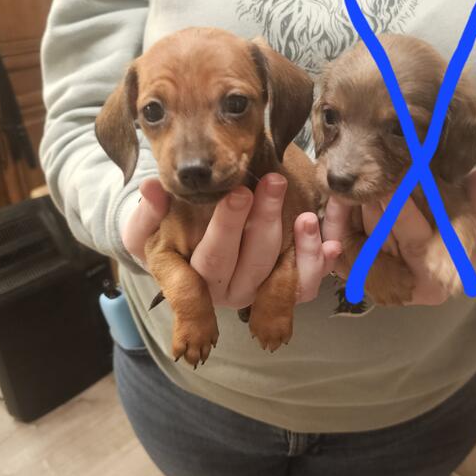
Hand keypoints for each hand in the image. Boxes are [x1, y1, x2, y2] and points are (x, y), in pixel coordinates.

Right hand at [122, 174, 341, 308]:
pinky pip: (303, 288)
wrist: (180, 250)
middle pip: (248, 262)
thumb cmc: (161, 233)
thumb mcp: (143, 227)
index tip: (238, 193)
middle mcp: (224, 291)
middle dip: (263, 221)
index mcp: (189, 280)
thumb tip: (152, 188)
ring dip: (297, 247)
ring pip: (278, 277)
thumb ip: (147, 212)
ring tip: (306, 216)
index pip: (210, 258)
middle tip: (274, 182)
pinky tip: (332, 243)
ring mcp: (254, 294)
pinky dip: (318, 266)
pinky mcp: (279, 292)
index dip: (225, 229)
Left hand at [322, 166, 475, 304]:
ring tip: (345, 183)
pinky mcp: (361, 268)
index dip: (401, 212)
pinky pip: (342, 247)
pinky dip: (337, 225)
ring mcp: (381, 279)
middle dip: (370, 207)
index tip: (392, 183)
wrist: (462, 247)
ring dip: (347, 214)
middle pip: (380, 241)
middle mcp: (405, 284)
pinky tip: (336, 200)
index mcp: (437, 277)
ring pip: (357, 242)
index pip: (414, 241)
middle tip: (361, 176)